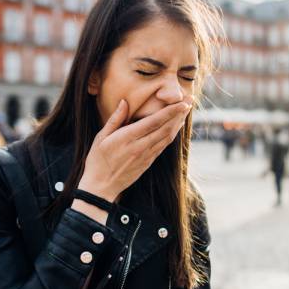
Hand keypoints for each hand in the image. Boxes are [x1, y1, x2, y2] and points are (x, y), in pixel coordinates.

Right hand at [78, 97, 192, 201]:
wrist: (101, 187)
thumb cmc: (97, 161)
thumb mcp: (101, 137)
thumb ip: (115, 119)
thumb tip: (125, 102)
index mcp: (128, 138)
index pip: (154, 121)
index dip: (171, 111)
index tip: (183, 102)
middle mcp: (140, 147)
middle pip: (166, 128)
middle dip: (179, 114)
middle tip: (190, 101)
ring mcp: (146, 156)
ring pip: (167, 138)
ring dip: (178, 124)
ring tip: (185, 112)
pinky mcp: (148, 163)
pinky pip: (163, 146)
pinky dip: (171, 135)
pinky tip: (175, 127)